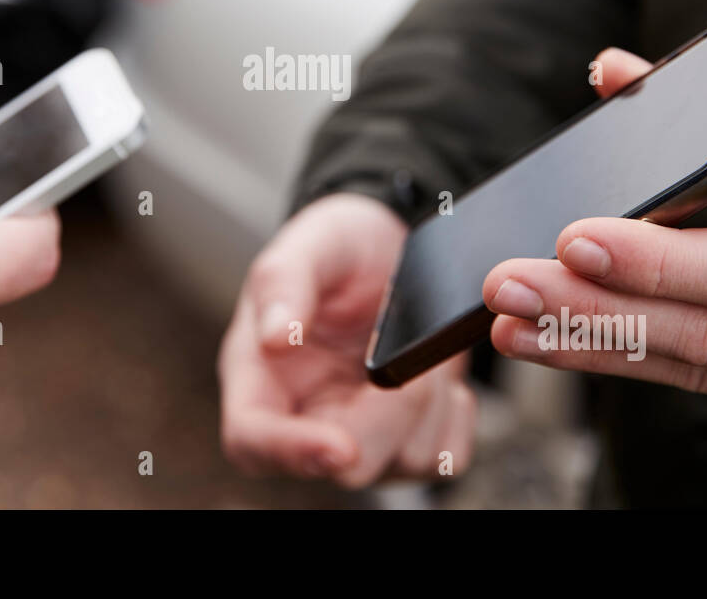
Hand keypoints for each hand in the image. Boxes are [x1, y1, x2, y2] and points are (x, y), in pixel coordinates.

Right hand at [219, 193, 475, 486]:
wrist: (392, 247)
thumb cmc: (340, 247)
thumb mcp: (311, 241)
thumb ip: (285, 281)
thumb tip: (272, 336)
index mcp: (261, 376)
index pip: (252, 440)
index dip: (291, 453)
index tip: (339, 447)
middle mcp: (305, 416)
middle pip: (342, 465)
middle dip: (388, 413)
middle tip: (407, 356)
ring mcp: (359, 433)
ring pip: (402, 464)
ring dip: (428, 405)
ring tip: (420, 349)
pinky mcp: (407, 438)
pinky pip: (444, 456)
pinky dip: (454, 413)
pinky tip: (437, 370)